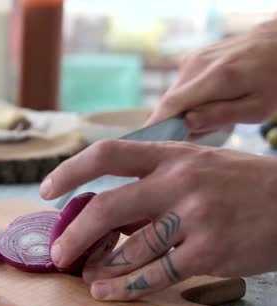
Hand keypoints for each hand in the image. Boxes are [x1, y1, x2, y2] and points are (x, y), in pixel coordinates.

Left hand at [40, 140, 276, 300]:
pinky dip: (127, 287)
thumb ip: (152, 185)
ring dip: (102, 268)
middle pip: (108, 208)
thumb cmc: (240, 183)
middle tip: (58, 252)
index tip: (47, 189)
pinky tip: (109, 291)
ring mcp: (193, 218)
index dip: (71, 170)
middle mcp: (178, 183)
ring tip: (87, 277)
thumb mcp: (196, 166)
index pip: (108, 154)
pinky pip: (156, 274)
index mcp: (171, 155)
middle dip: (76, 234)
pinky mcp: (208, 252)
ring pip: (130, 249)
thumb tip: (108, 216)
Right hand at [146, 19, 276, 138]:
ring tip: (205, 118)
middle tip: (187, 139)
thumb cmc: (272, 80)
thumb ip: (221, 115)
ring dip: (181, 112)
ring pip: (174, 95)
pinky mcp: (191, 58)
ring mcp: (192, 59)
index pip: (172, 105)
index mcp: (217, 78)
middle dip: (171, 123)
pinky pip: (181, 86)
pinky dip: (187, 100)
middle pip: (170, 102)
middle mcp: (198, 64)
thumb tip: (186, 122)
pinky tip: (205, 103)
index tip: (144, 143)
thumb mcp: (257, 108)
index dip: (154, 125)